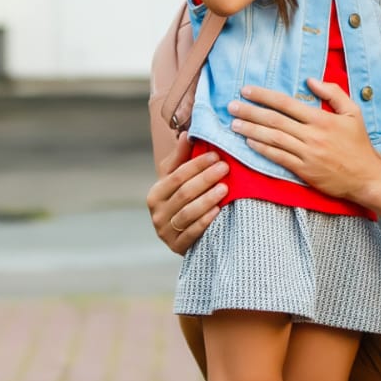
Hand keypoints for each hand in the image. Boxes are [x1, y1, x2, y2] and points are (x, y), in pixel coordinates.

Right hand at [146, 133, 228, 253]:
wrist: (181, 236)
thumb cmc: (182, 201)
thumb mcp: (177, 180)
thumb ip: (181, 158)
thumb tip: (186, 134)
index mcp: (156, 193)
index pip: (177, 176)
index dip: (196, 165)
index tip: (216, 155)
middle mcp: (157, 213)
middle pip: (184, 193)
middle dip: (205, 179)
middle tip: (224, 168)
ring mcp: (165, 232)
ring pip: (188, 213)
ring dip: (207, 199)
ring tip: (225, 188)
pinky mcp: (177, 247)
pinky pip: (192, 232)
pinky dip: (205, 221)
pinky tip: (218, 211)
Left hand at [227, 80, 380, 200]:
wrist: (366, 177)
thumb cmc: (359, 144)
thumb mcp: (353, 112)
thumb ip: (333, 93)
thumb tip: (310, 80)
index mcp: (322, 118)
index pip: (286, 103)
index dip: (264, 96)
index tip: (246, 90)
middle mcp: (312, 135)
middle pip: (275, 120)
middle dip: (250, 112)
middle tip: (231, 106)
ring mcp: (307, 154)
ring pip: (273, 139)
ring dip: (251, 131)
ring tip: (234, 124)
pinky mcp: (304, 171)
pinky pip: (279, 158)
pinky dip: (262, 150)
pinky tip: (249, 143)